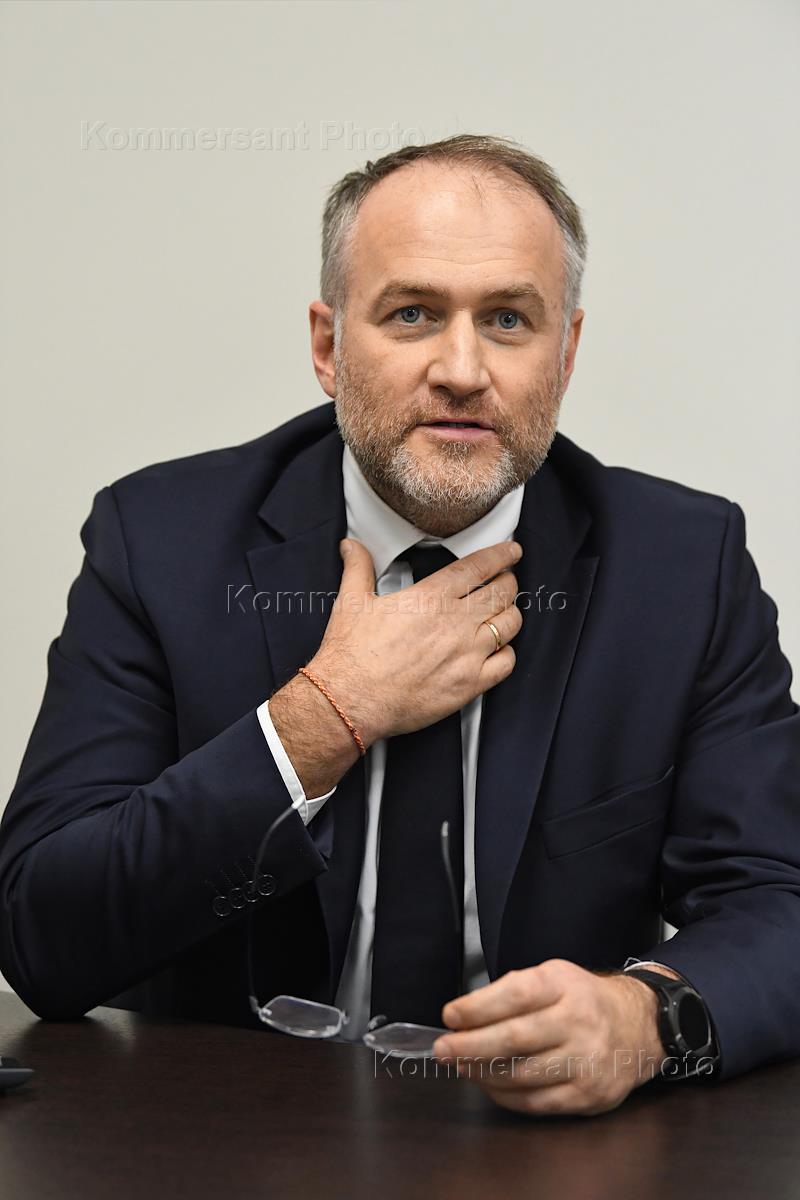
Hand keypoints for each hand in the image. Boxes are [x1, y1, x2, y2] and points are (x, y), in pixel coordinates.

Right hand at [307, 536, 523, 746]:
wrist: (351, 700)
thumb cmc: (352, 656)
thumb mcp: (351, 601)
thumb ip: (358, 568)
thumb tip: (352, 548)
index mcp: (430, 598)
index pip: (479, 566)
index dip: (501, 555)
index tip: (510, 552)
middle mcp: (455, 623)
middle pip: (502, 592)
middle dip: (509, 582)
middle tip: (506, 581)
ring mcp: (467, 654)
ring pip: (510, 625)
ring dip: (510, 615)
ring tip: (503, 613)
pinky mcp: (470, 684)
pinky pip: (507, 663)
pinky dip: (508, 653)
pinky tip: (498, 651)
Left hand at [432, 959, 672, 1117]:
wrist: (637, 1027)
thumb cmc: (582, 1000)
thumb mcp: (552, 977)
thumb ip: (511, 992)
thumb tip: (463, 1017)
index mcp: (564, 985)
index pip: (516, 994)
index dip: (477, 1007)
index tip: (450, 1015)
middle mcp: (578, 1022)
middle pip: (515, 1038)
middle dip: (470, 1046)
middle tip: (443, 1049)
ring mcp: (586, 1061)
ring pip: (522, 1075)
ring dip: (483, 1073)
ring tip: (461, 1066)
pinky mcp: (589, 1095)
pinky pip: (536, 1102)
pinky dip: (505, 1096)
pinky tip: (489, 1085)